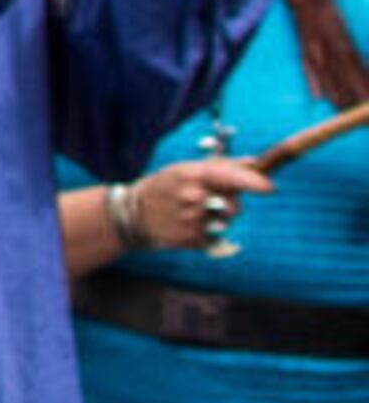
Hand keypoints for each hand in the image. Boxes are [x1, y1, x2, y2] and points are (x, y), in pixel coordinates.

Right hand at [128, 155, 273, 250]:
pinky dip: (208, 231)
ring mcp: (191, 220)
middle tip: (209, 200)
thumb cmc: (165, 187)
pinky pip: (215, 236)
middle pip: (233, 205)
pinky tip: (189, 225)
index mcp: (191, 175)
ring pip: (226, 222)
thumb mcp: (186, 169)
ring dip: (219, 219)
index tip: (270, 187)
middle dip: (229, 203)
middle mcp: (192, 197)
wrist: (133, 214)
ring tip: (195, 213)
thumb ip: (223, 166)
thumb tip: (254, 163)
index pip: (229, 177)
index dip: (252, 182)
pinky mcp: (191, 239)